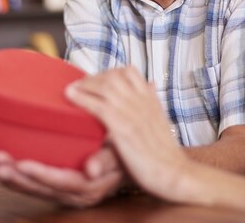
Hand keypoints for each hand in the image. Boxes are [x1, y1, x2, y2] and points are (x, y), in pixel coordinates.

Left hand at [0, 141, 123, 207]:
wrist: (121, 159)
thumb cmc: (122, 152)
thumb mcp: (122, 152)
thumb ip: (107, 158)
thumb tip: (94, 169)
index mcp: (84, 187)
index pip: (59, 182)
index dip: (39, 174)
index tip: (21, 163)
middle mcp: (64, 192)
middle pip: (32, 186)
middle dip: (9, 172)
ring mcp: (50, 186)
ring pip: (18, 183)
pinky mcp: (40, 177)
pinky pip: (14, 175)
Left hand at [65, 66, 192, 201]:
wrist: (174, 172)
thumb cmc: (165, 152)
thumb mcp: (160, 120)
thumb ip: (151, 102)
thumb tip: (151, 84)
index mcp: (150, 99)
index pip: (130, 72)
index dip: (110, 72)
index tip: (97, 80)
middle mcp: (142, 101)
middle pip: (114, 76)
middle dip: (94, 78)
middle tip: (81, 85)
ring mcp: (132, 113)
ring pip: (105, 86)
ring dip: (85, 85)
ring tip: (72, 90)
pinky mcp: (123, 128)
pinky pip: (99, 106)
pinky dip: (82, 98)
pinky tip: (70, 97)